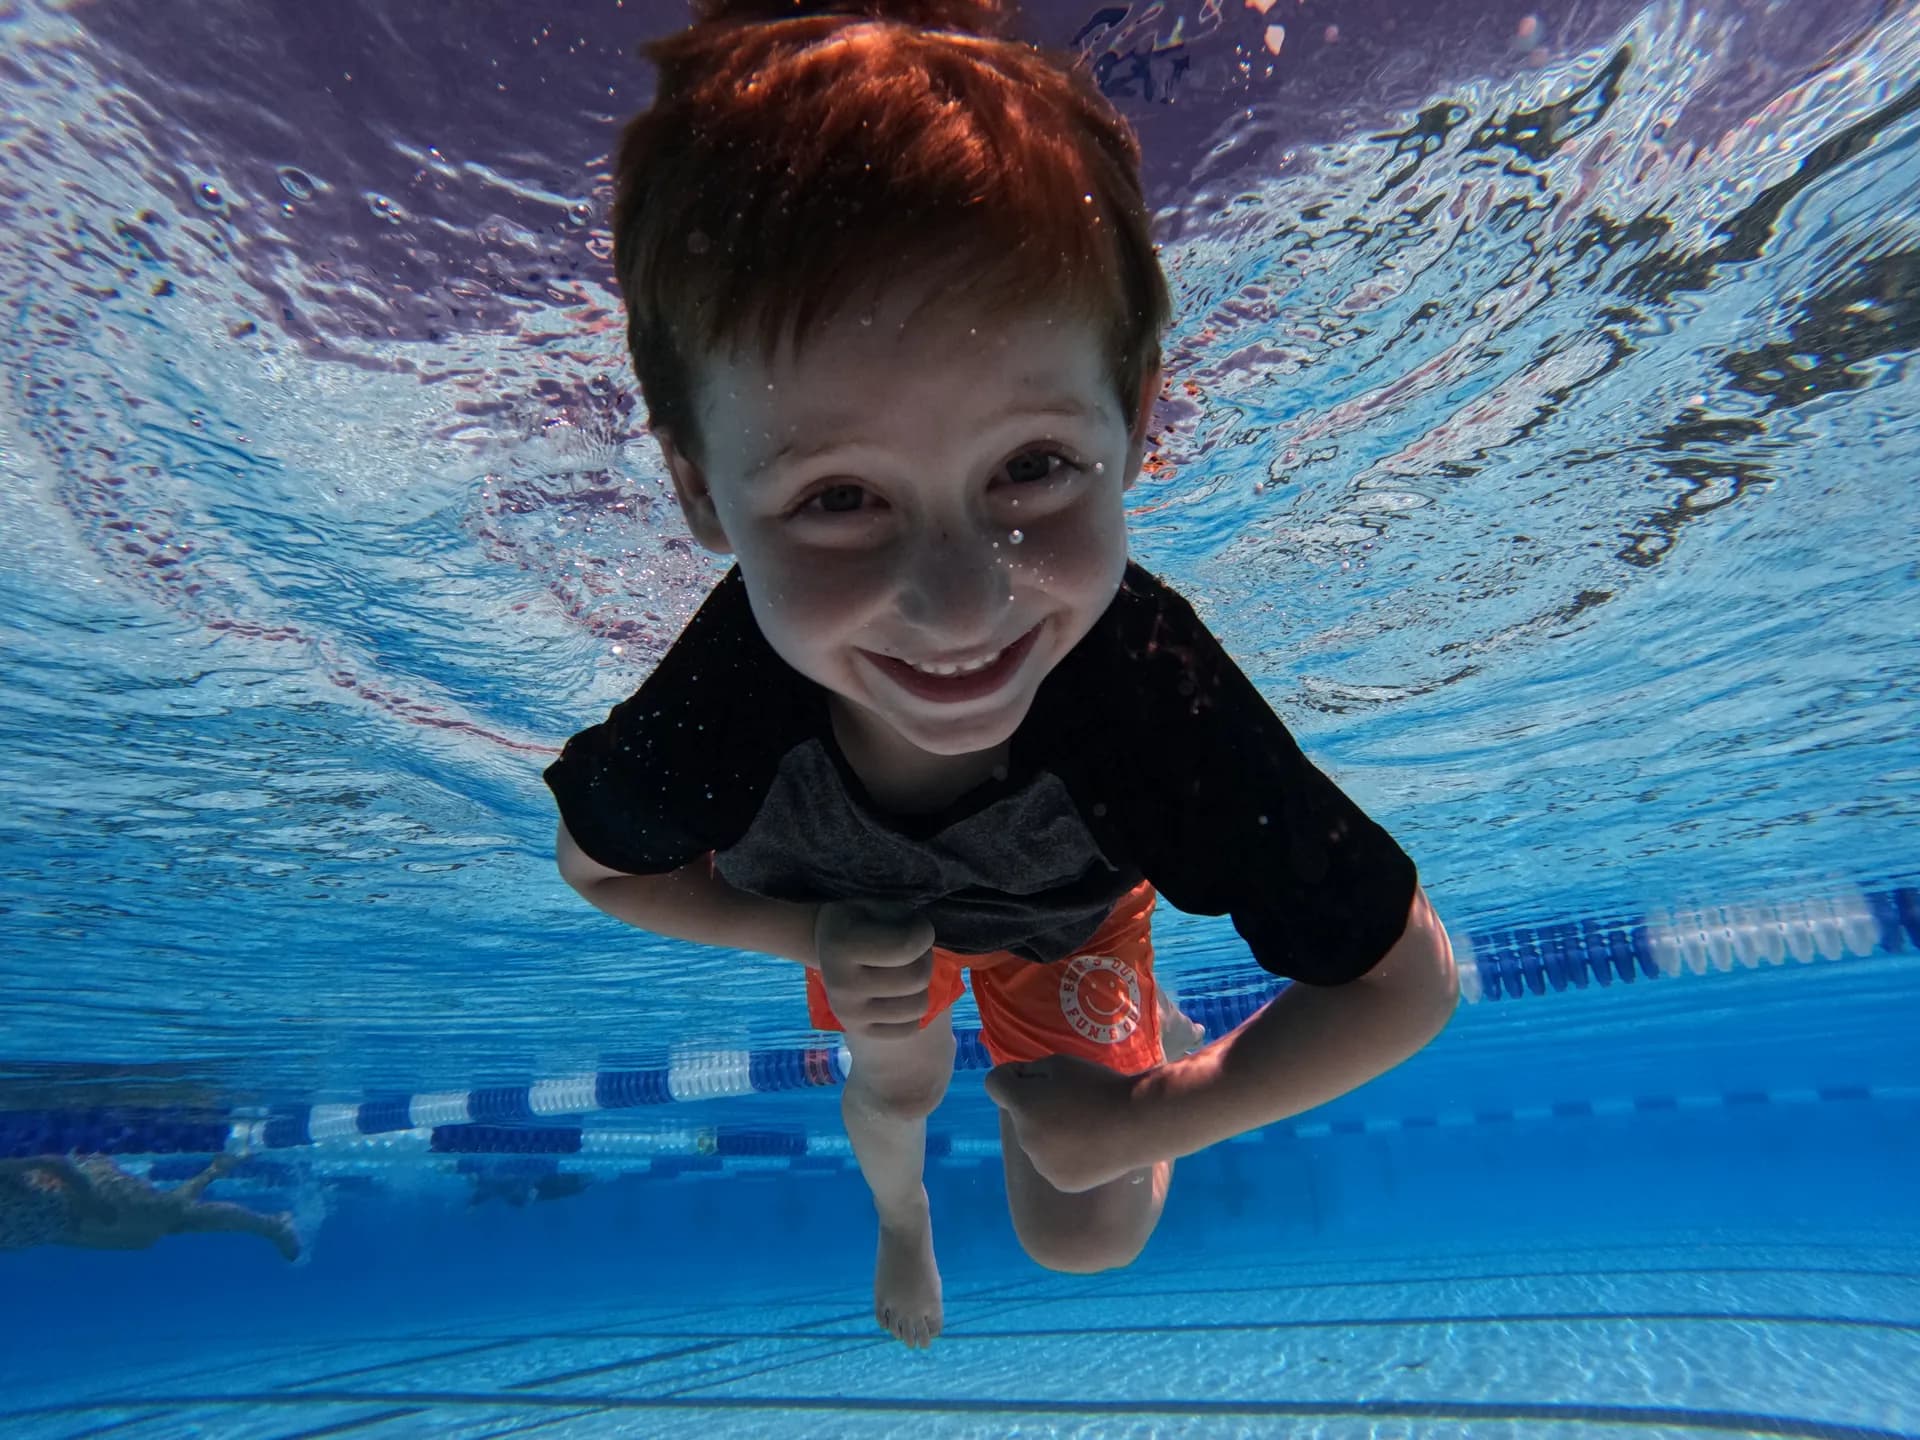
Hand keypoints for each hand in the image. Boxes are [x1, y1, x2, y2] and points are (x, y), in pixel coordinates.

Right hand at [814, 900, 936, 1040]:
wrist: (828, 946)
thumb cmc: (862, 922)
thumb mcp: (879, 906)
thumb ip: (904, 920)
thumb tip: (924, 946)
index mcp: (842, 944)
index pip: (906, 945)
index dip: (923, 932)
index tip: (916, 927)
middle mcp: (840, 984)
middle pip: (916, 978)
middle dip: (924, 959)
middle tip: (911, 951)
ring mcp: (847, 1013)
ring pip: (918, 1007)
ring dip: (920, 987)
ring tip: (905, 972)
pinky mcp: (858, 1031)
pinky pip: (909, 1030)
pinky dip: (912, 1012)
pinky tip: (899, 996)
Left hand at [984, 1053, 1151, 1192]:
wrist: (1137, 1124)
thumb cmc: (1099, 1086)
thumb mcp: (1060, 1063)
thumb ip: (1029, 1072)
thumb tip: (1016, 1084)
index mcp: (1023, 1106)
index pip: (994, 1084)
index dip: (1012, 1076)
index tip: (1034, 1077)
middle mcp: (1025, 1139)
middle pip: (1020, 1115)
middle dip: (1036, 1106)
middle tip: (1073, 1100)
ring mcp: (1042, 1165)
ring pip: (1037, 1141)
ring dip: (1051, 1132)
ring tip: (1086, 1125)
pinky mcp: (1060, 1182)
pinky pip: (1053, 1163)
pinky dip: (1066, 1155)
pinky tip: (1091, 1146)